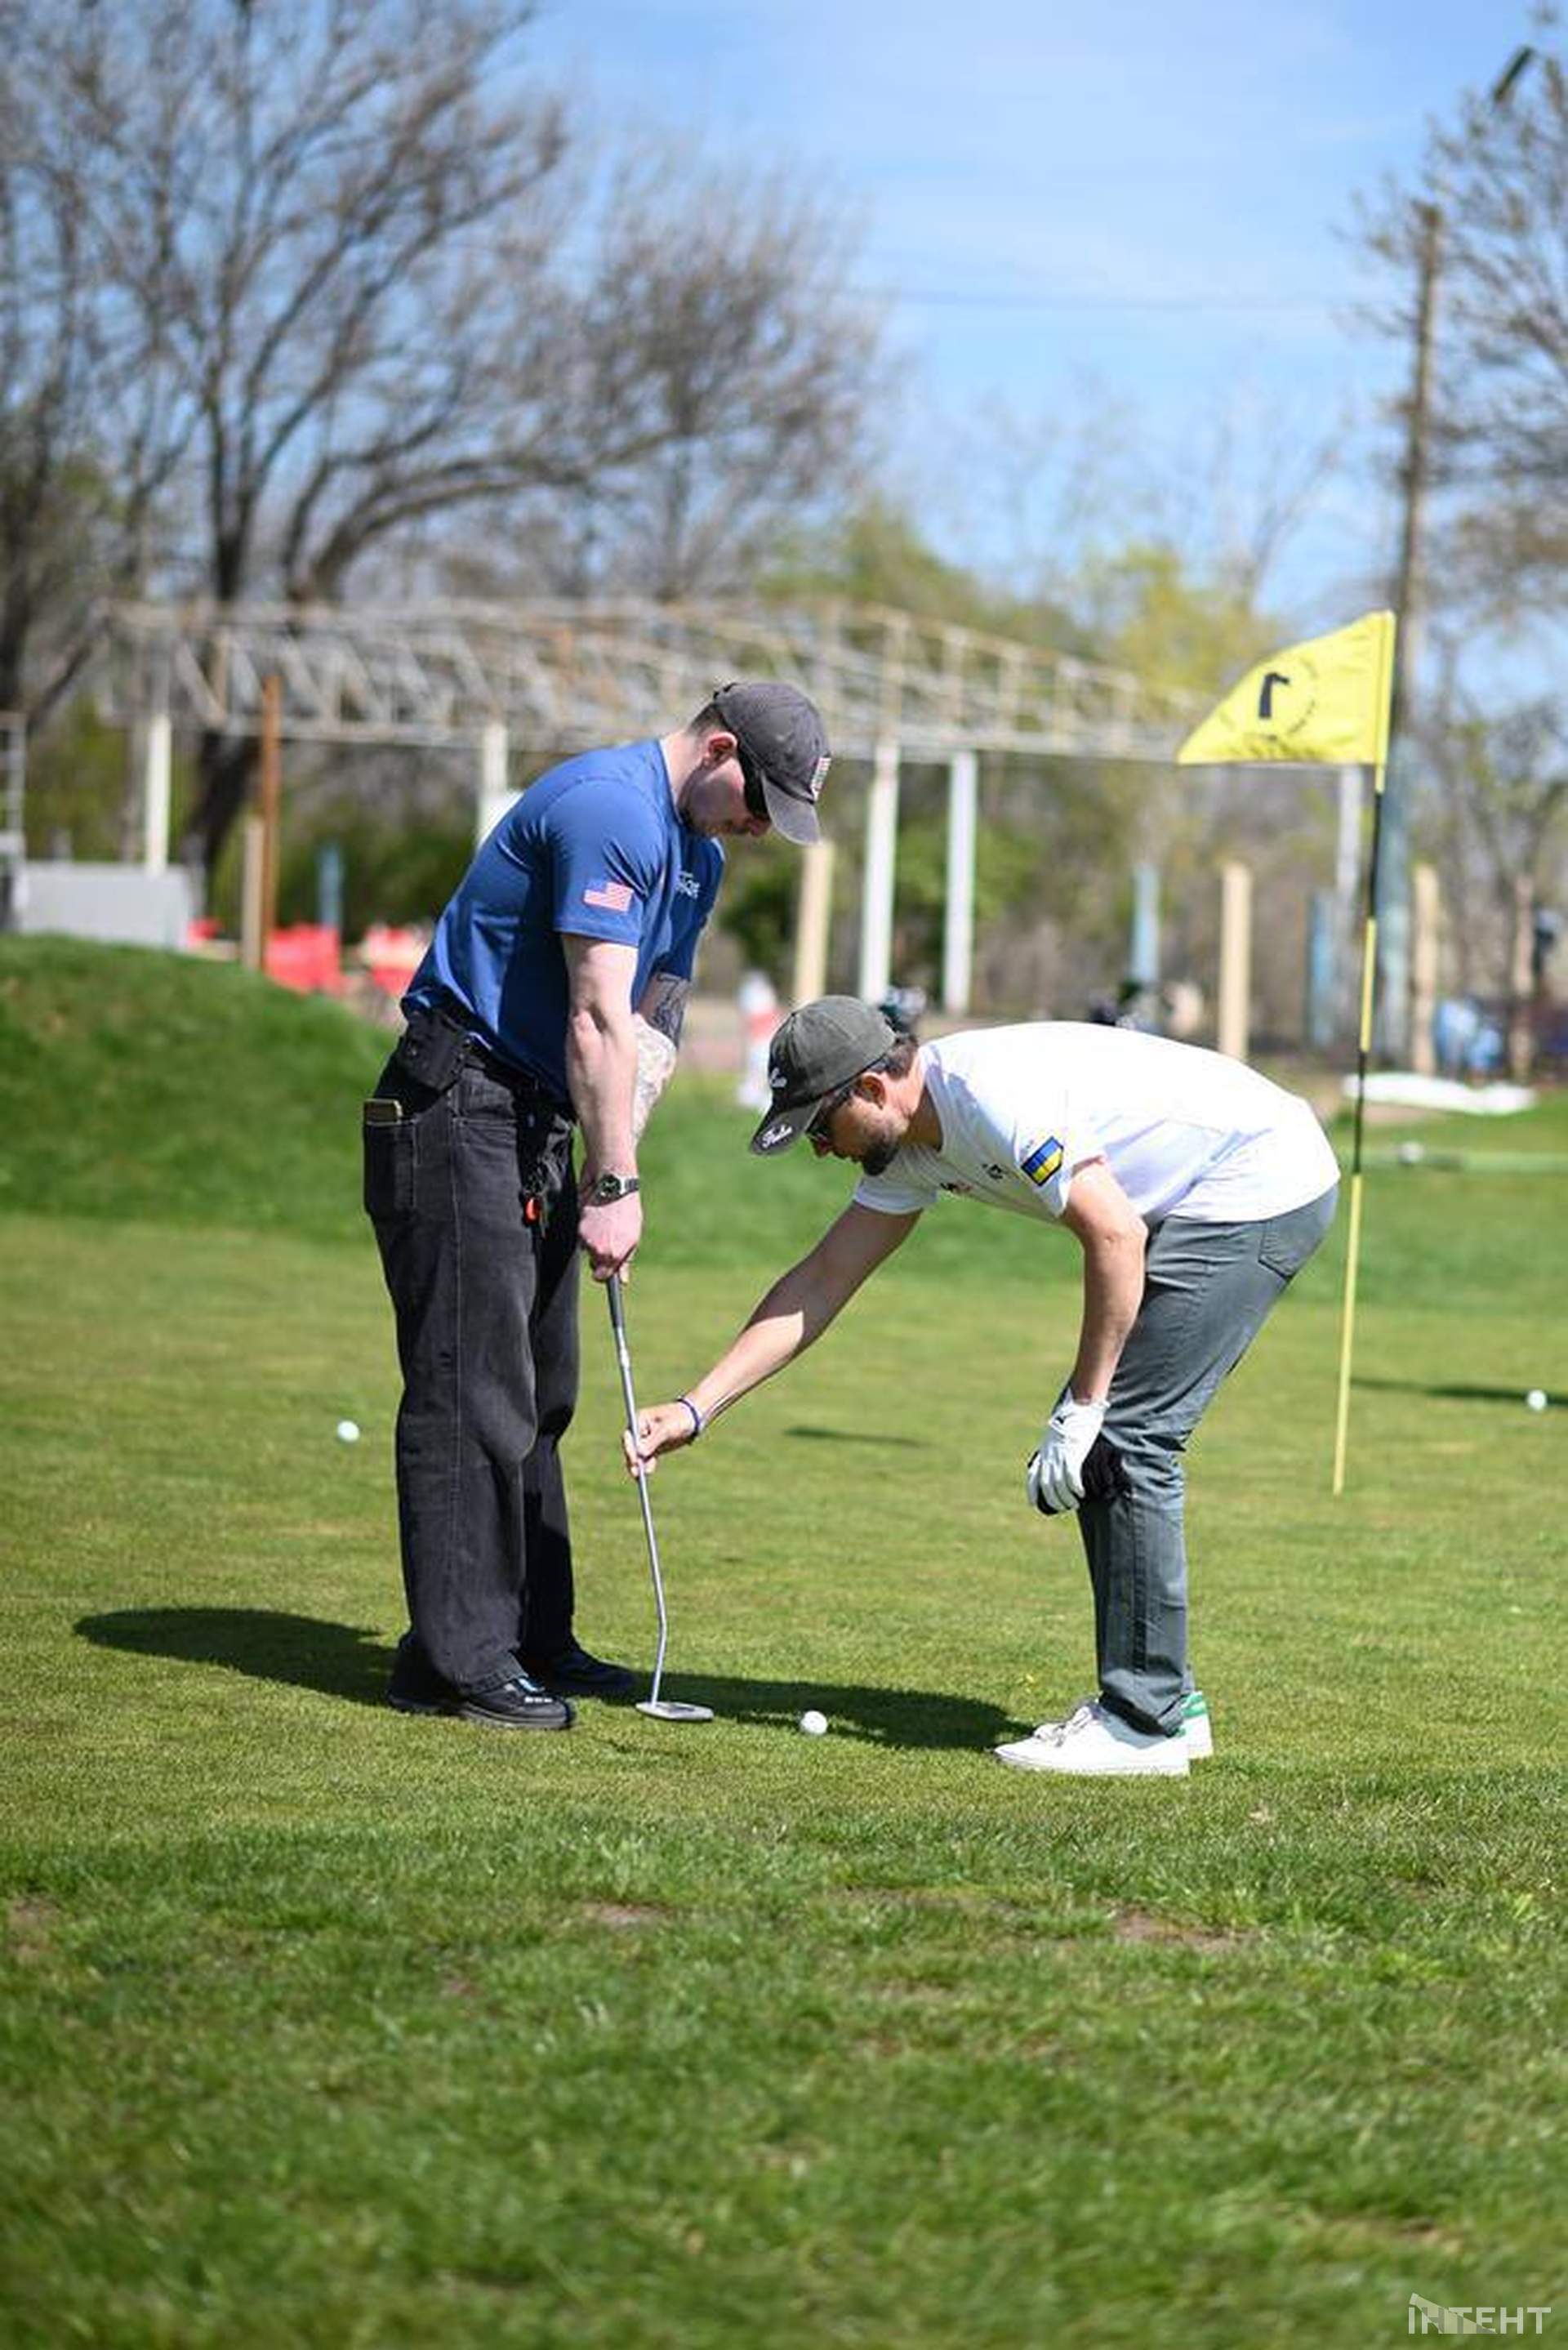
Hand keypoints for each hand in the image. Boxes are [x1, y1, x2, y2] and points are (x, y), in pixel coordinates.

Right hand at [579, 1189, 641, 1280]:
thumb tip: (623, 1279)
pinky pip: (582, 1234)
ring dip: (594, 1239)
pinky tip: (598, 1217)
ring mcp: (586, 1239)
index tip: (606, 1270)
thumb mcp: (633, 1237)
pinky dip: (588, 1228)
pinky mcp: (577, 1226)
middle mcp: (598, 1250)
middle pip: (593, 1262)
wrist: (613, 1185)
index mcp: (614, 1254)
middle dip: (599, 1255)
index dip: (603, 1273)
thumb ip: (625, 1260)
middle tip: (610, 1239)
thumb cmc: (627, 1209)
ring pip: (587, 1247)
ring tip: (605, 1224)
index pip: (601, 1277)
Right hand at [622, 1400, 699, 1478]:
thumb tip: (639, 1453)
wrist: (693, 1420)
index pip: (630, 1436)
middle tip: (635, 1472)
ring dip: (639, 1465)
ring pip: (638, 1455)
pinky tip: (648, 1472)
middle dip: (632, 1459)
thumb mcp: (666, 1429)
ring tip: (639, 1477)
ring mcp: (646, 1439)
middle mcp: (640, 1429)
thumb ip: (653, 1441)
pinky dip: (647, 1465)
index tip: (634, 1459)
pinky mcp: (654, 1448)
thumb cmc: (679, 1419)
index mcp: (641, 1419)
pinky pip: (647, 1459)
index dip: (629, 1448)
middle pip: (632, 1447)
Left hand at [1025, 1389, 1106, 1515]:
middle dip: (1054, 1501)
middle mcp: (1050, 1456)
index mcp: (1045, 1451)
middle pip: (1047, 1486)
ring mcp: (1060, 1455)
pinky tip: (1081, 1493)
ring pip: (1059, 1485)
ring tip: (1074, 1504)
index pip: (1033, 1475)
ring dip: (1066, 1499)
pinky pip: (1071, 1477)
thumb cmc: (1073, 1419)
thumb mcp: (1058, 1433)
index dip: (1032, 1491)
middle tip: (1064, 1507)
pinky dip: (1075, 1488)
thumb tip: (1061, 1451)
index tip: (1033, 1504)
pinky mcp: (1073, 1454)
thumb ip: (1057, 1444)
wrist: (1079, 1407)